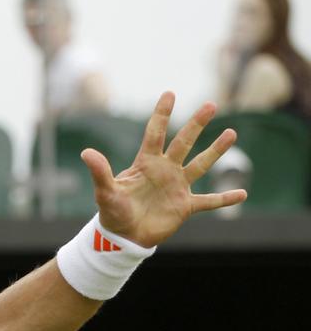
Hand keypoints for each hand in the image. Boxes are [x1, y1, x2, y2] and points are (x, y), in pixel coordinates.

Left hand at [81, 91, 245, 246]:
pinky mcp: (185, 206)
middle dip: (196, 124)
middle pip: (184, 142)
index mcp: (146, 164)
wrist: (123, 237)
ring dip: (216, 151)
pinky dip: (224, 199)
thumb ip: (100, 172)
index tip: (169, 93)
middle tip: (210, 104)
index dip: (161, 114)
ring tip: (231, 133)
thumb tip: (86, 152)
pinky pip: (209, 201)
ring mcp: (177, 187)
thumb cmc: (112, 213)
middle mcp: (165, 170)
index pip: (155, 133)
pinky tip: (243, 194)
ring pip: (201, 164)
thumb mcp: (105, 192)